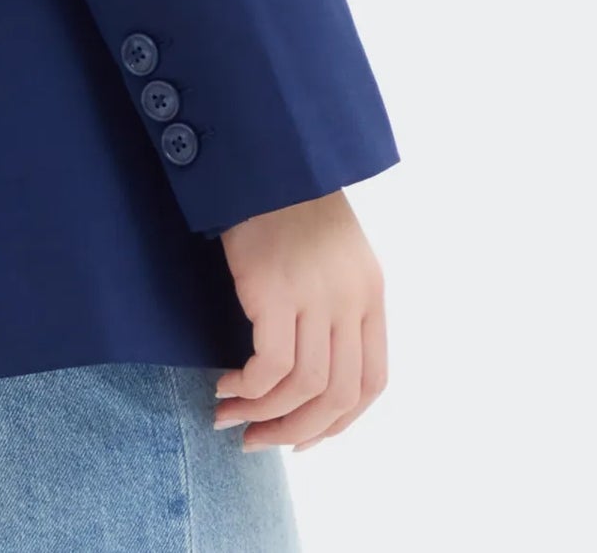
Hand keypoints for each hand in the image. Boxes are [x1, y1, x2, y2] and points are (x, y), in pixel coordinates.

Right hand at [210, 188, 387, 451]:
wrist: (263, 154)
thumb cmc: (287, 202)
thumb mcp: (332, 255)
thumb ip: (334, 306)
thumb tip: (310, 374)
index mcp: (370, 294)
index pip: (371, 382)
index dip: (339, 422)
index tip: (302, 438)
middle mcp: (350, 300)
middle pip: (338, 396)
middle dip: (297, 432)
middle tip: (259, 442)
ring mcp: (316, 296)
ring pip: (304, 388)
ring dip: (265, 416)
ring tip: (229, 418)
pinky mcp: (275, 291)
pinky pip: (270, 367)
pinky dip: (248, 388)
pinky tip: (225, 386)